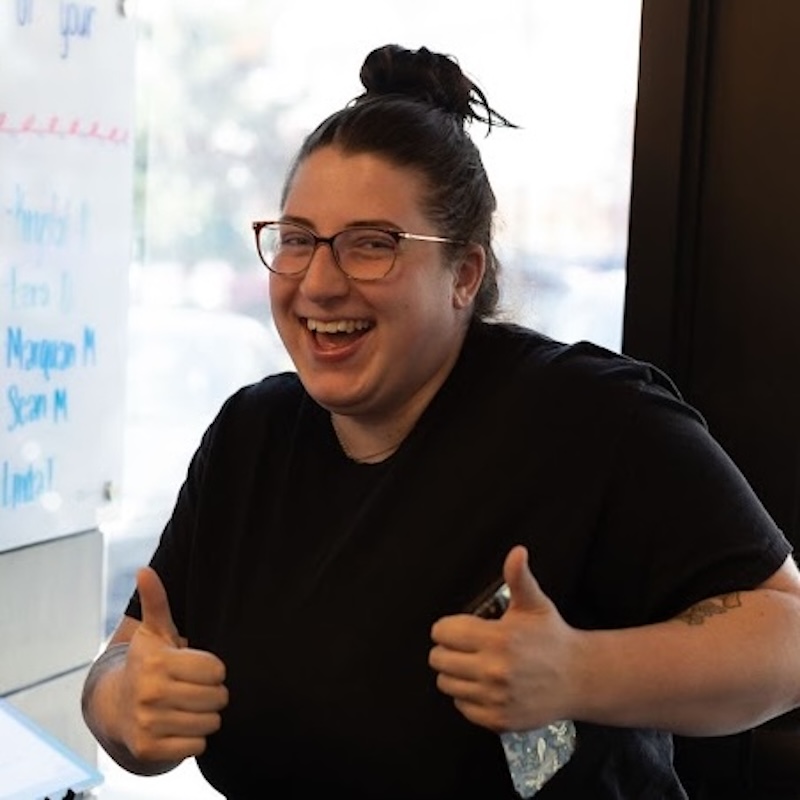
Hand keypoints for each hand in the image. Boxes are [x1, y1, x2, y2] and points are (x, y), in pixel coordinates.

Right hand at [115, 567, 228, 764]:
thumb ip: (156, 600)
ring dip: (206, 715)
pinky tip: (180, 725)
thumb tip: (144, 570)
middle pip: (218, 697)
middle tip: (196, 688)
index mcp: (158, 661)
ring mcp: (148, 723)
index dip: (213, 669)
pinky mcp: (149, 748)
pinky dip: (195, 738)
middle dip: (214, 693)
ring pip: (211, 722)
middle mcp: (150, 692)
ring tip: (190, 705)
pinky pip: (198, 745)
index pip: (216, 670)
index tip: (199, 667)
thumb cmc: (147, 662)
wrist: (115, 706)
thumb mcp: (154, 631)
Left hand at [429, 545, 579, 731]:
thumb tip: (517, 552)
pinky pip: (461, 706)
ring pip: (446, 684)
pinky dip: (468, 697)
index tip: (458, 628)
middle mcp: (494, 670)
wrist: (579, 678)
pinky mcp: (498, 719)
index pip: (443, 632)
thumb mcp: (534, 603)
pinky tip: (484, 685)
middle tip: (464, 646)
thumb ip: (518, 577)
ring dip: (454, 673)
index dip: (447, 627)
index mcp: (498, 638)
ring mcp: (495, 697)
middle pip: (438, 659)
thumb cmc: (553, 638)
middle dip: (447, 649)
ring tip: (473, 664)